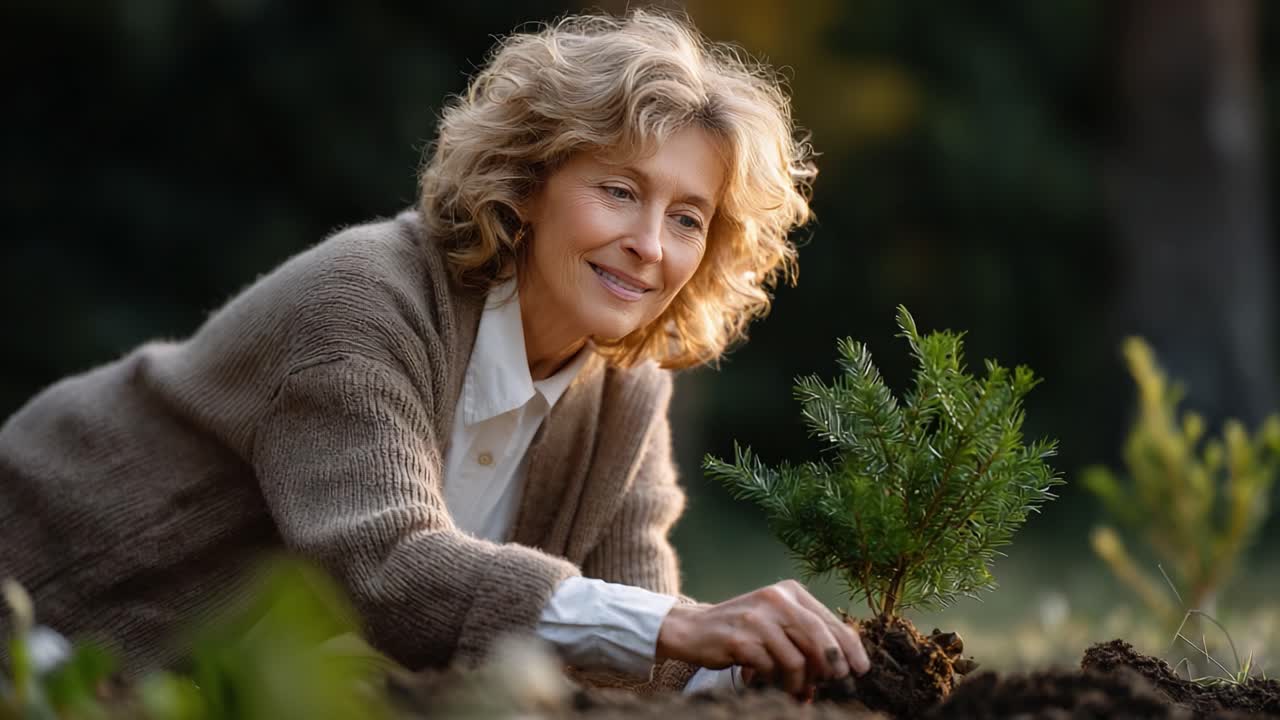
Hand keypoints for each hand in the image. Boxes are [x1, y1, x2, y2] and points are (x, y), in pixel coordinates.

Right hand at [656, 580, 869, 698]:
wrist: (694, 629)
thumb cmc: (744, 630)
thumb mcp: (778, 623)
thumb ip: (807, 636)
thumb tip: (844, 665)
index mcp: (790, 592)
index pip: (830, 620)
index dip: (850, 647)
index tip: (861, 669)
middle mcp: (776, 599)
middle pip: (819, 636)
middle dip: (832, 666)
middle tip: (834, 684)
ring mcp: (757, 618)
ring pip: (797, 659)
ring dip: (800, 683)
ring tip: (796, 691)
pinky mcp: (741, 638)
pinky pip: (772, 669)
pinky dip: (776, 683)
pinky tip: (770, 684)